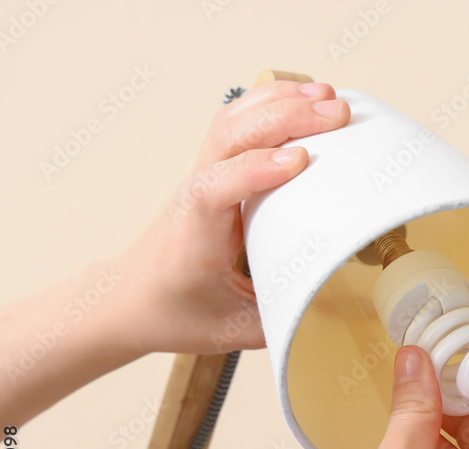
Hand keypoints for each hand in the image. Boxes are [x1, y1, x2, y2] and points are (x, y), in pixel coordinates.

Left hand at [111, 80, 350, 353]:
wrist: (130, 297)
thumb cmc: (177, 311)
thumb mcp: (235, 331)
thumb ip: (283, 318)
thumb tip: (338, 303)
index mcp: (195, 236)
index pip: (215, 188)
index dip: (255, 170)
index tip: (300, 162)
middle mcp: (195, 195)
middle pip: (229, 137)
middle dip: (284, 118)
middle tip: (336, 116)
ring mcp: (202, 174)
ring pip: (233, 120)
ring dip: (280, 102)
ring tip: (328, 98)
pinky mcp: (214, 167)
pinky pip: (238, 121)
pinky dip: (272, 102)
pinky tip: (305, 99)